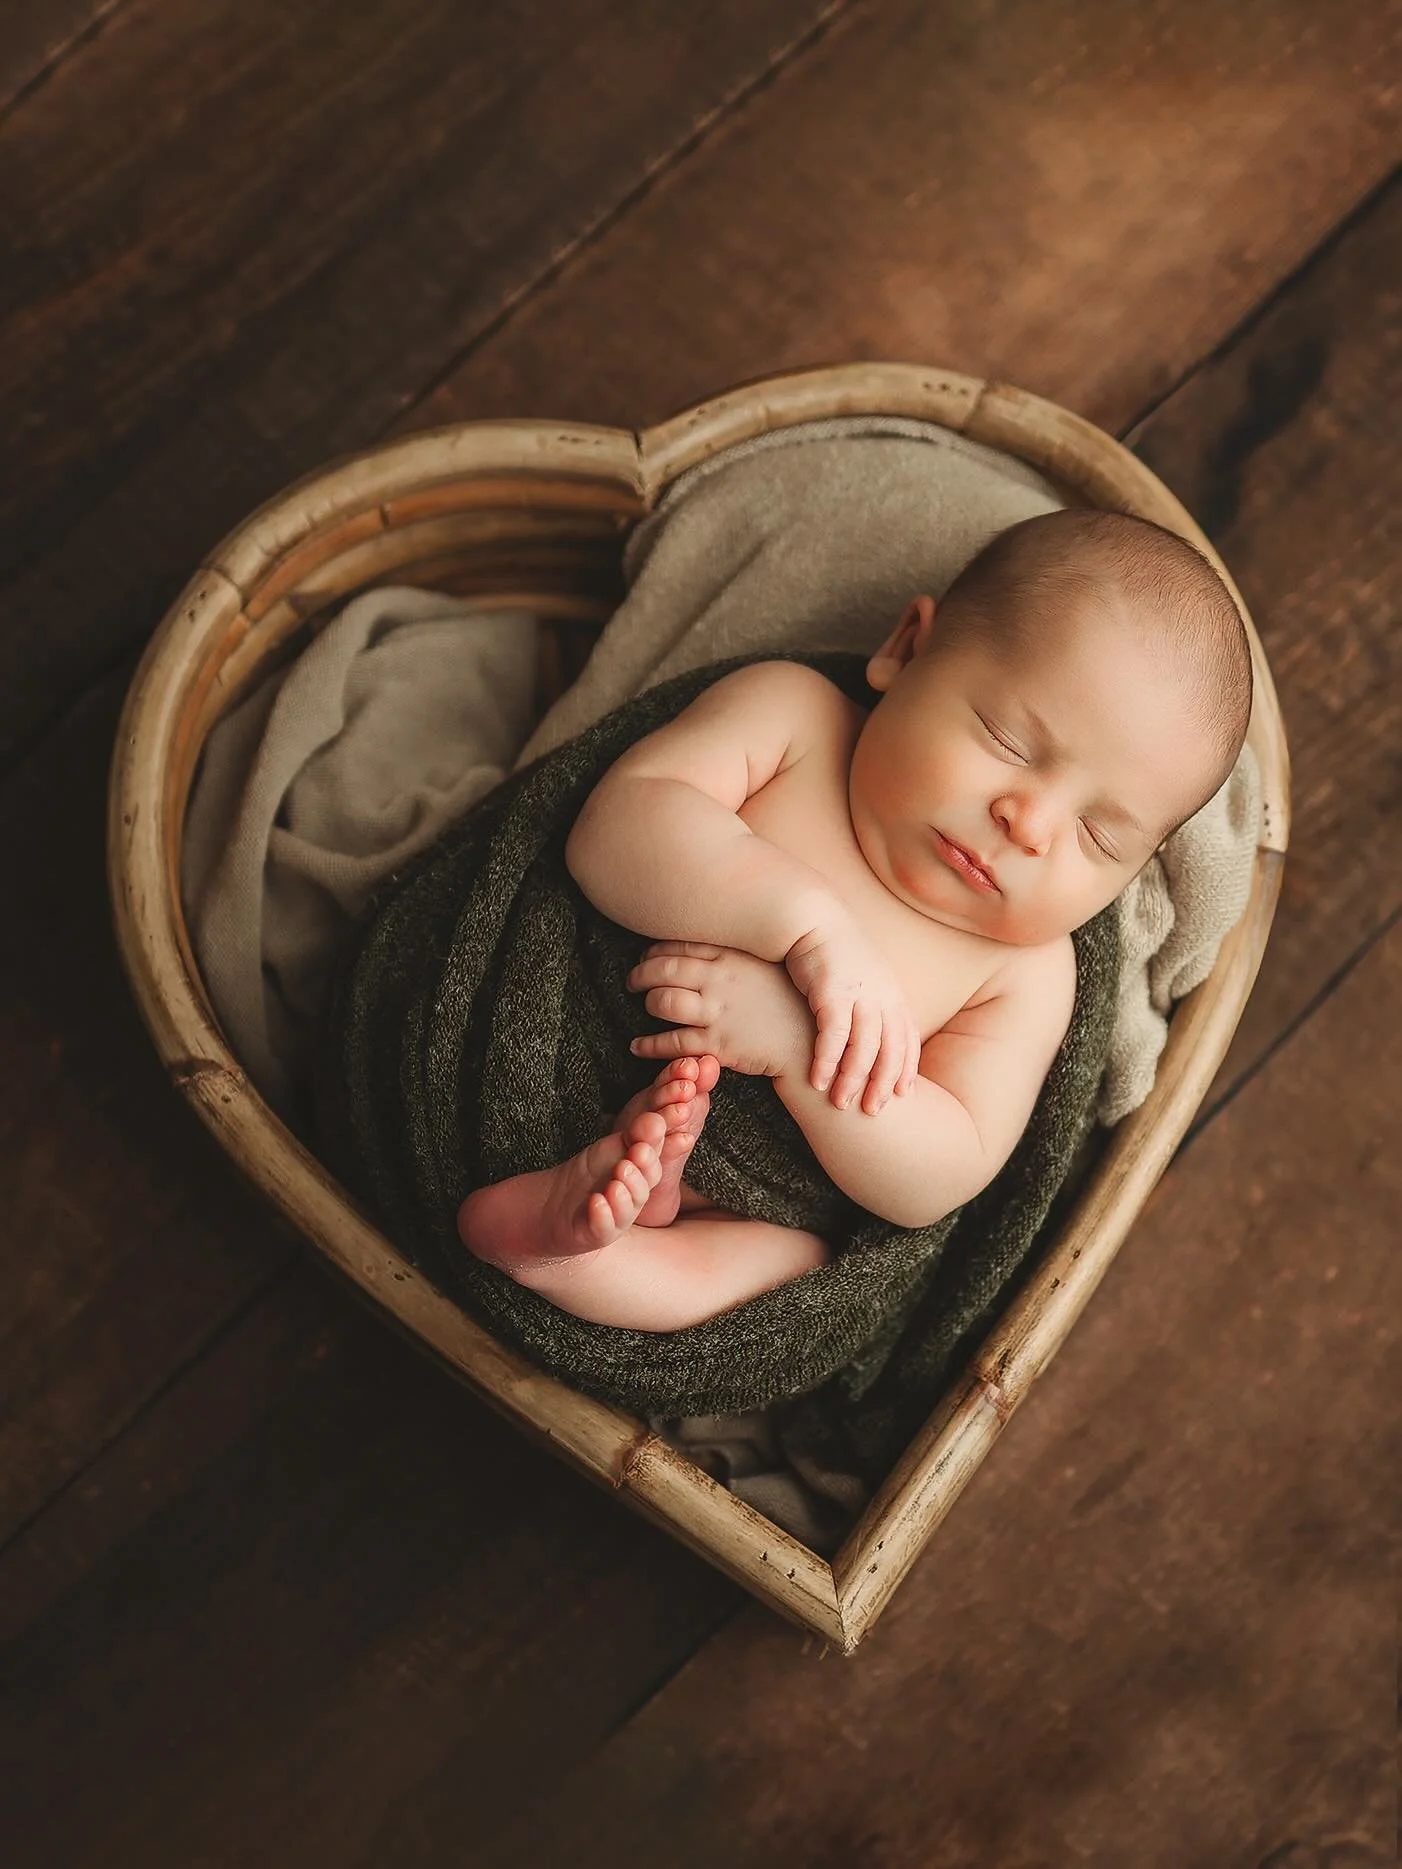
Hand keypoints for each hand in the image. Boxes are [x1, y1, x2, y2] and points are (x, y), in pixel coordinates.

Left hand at [627, 941, 810, 1078]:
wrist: (808, 1040)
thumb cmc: (790, 1001)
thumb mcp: (765, 967)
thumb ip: (736, 957)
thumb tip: (709, 949)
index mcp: (731, 957)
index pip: (679, 947)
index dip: (655, 952)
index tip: (647, 957)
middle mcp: (719, 981)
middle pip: (663, 971)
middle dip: (640, 974)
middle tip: (633, 980)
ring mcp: (717, 1012)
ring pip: (663, 1002)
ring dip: (646, 1003)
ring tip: (643, 1005)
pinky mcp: (717, 1043)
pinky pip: (671, 1043)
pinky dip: (648, 1045)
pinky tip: (637, 1046)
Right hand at [784, 915, 921, 1113]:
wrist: (809, 919)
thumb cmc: (832, 955)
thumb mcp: (863, 980)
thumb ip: (871, 1008)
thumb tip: (871, 1038)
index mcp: (893, 994)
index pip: (908, 1040)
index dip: (906, 1070)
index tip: (900, 1096)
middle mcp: (882, 996)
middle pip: (891, 1050)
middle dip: (882, 1084)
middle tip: (871, 1111)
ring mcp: (860, 994)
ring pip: (864, 1048)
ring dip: (852, 1079)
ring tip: (841, 1104)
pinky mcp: (832, 991)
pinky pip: (833, 1035)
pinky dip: (827, 1061)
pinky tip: (817, 1081)